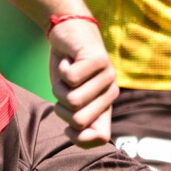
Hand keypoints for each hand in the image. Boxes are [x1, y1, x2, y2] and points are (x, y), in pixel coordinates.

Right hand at [48, 15, 118, 144]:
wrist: (68, 32)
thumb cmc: (67, 70)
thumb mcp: (69, 98)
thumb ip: (78, 120)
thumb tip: (80, 134)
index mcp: (106, 107)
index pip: (101, 137)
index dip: (79, 138)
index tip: (67, 127)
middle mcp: (112, 93)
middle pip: (79, 121)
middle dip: (61, 108)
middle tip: (64, 89)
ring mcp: (108, 75)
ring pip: (72, 100)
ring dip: (59, 87)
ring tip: (66, 74)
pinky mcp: (98, 59)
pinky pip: (70, 78)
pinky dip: (61, 70)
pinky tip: (68, 60)